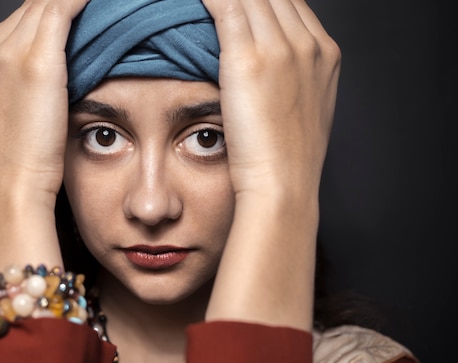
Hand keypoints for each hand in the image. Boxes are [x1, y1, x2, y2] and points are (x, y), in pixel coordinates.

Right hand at [0, 0, 89, 277]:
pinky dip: (83, 2)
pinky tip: (106, 2)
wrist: (14, 189)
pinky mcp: (34, 60)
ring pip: (46, 4)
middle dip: (62, 6)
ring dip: (75, 3)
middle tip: (96, 7)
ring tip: (108, 4)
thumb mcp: (12, 115)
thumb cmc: (19, 161)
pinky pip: (62, 8)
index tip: (77, 15)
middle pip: (31, 9)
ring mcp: (4, 51)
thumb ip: (22, 84)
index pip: (18, 22)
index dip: (50, 16)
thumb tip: (52, 69)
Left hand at [202, 0, 340, 198]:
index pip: (290, 4)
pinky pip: (224, 4)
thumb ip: (290, 80)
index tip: (240, 5)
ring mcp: (280, 48)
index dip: (262, 0)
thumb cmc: (286, 159)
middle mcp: (307, 43)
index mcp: (324, 54)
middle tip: (214, 3)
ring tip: (196, 0)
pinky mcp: (249, 58)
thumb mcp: (299, 111)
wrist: (283, 186)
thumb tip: (267, 70)